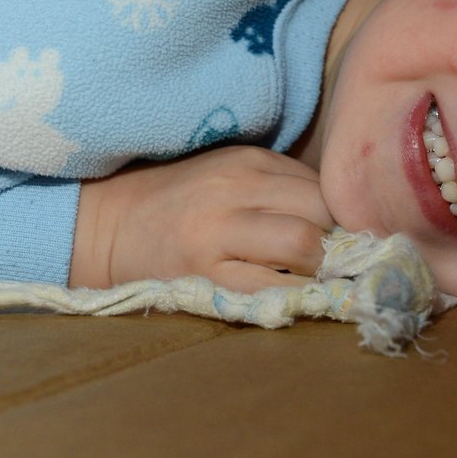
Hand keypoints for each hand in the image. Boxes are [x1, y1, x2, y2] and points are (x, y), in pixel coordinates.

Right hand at [72, 146, 333, 292]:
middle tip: (338, 263)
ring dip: (320, 269)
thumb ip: (281, 186)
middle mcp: (235, 188)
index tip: (346, 238)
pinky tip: (288, 297)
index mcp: (247, 161)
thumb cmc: (179, 202)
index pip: (324, 185)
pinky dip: (292, 295)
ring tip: (313, 280)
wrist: (109, 226)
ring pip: (304, 245)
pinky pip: (270, 288)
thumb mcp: (228, 173)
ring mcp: (218, 232)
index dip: (345, 216)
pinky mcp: (203, 274)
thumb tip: (345, 218)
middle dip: (339, 241)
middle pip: (322, 211)